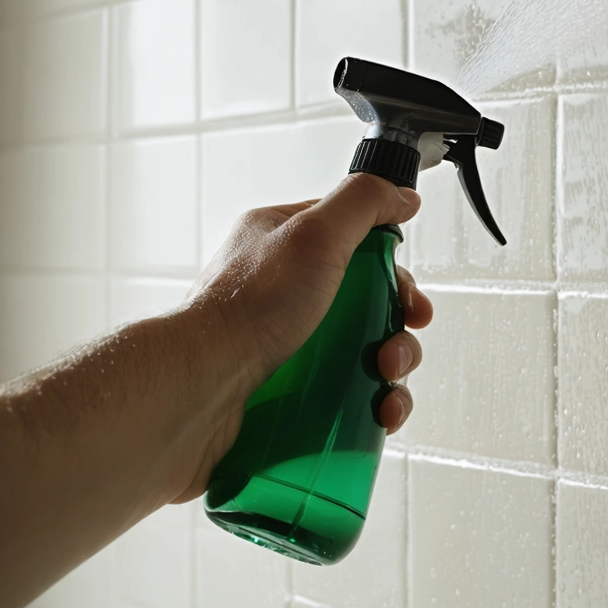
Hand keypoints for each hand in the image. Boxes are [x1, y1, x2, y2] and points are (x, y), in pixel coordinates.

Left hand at [179, 173, 432, 500]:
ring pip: (362, 352)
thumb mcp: (314, 234)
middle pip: (369, 304)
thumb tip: (400, 195)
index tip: (409, 297)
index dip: (392, 271)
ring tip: (384, 383)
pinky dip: (371, 406)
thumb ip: (362, 203)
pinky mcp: (286, 390)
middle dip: (396, 329)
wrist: (199, 391)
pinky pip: (345, 394)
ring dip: (391, 371)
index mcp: (286, 245)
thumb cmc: (243, 312)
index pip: (358, 244)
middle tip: (393, 346)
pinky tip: (376, 413)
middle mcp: (284, 292)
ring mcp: (285, 344)